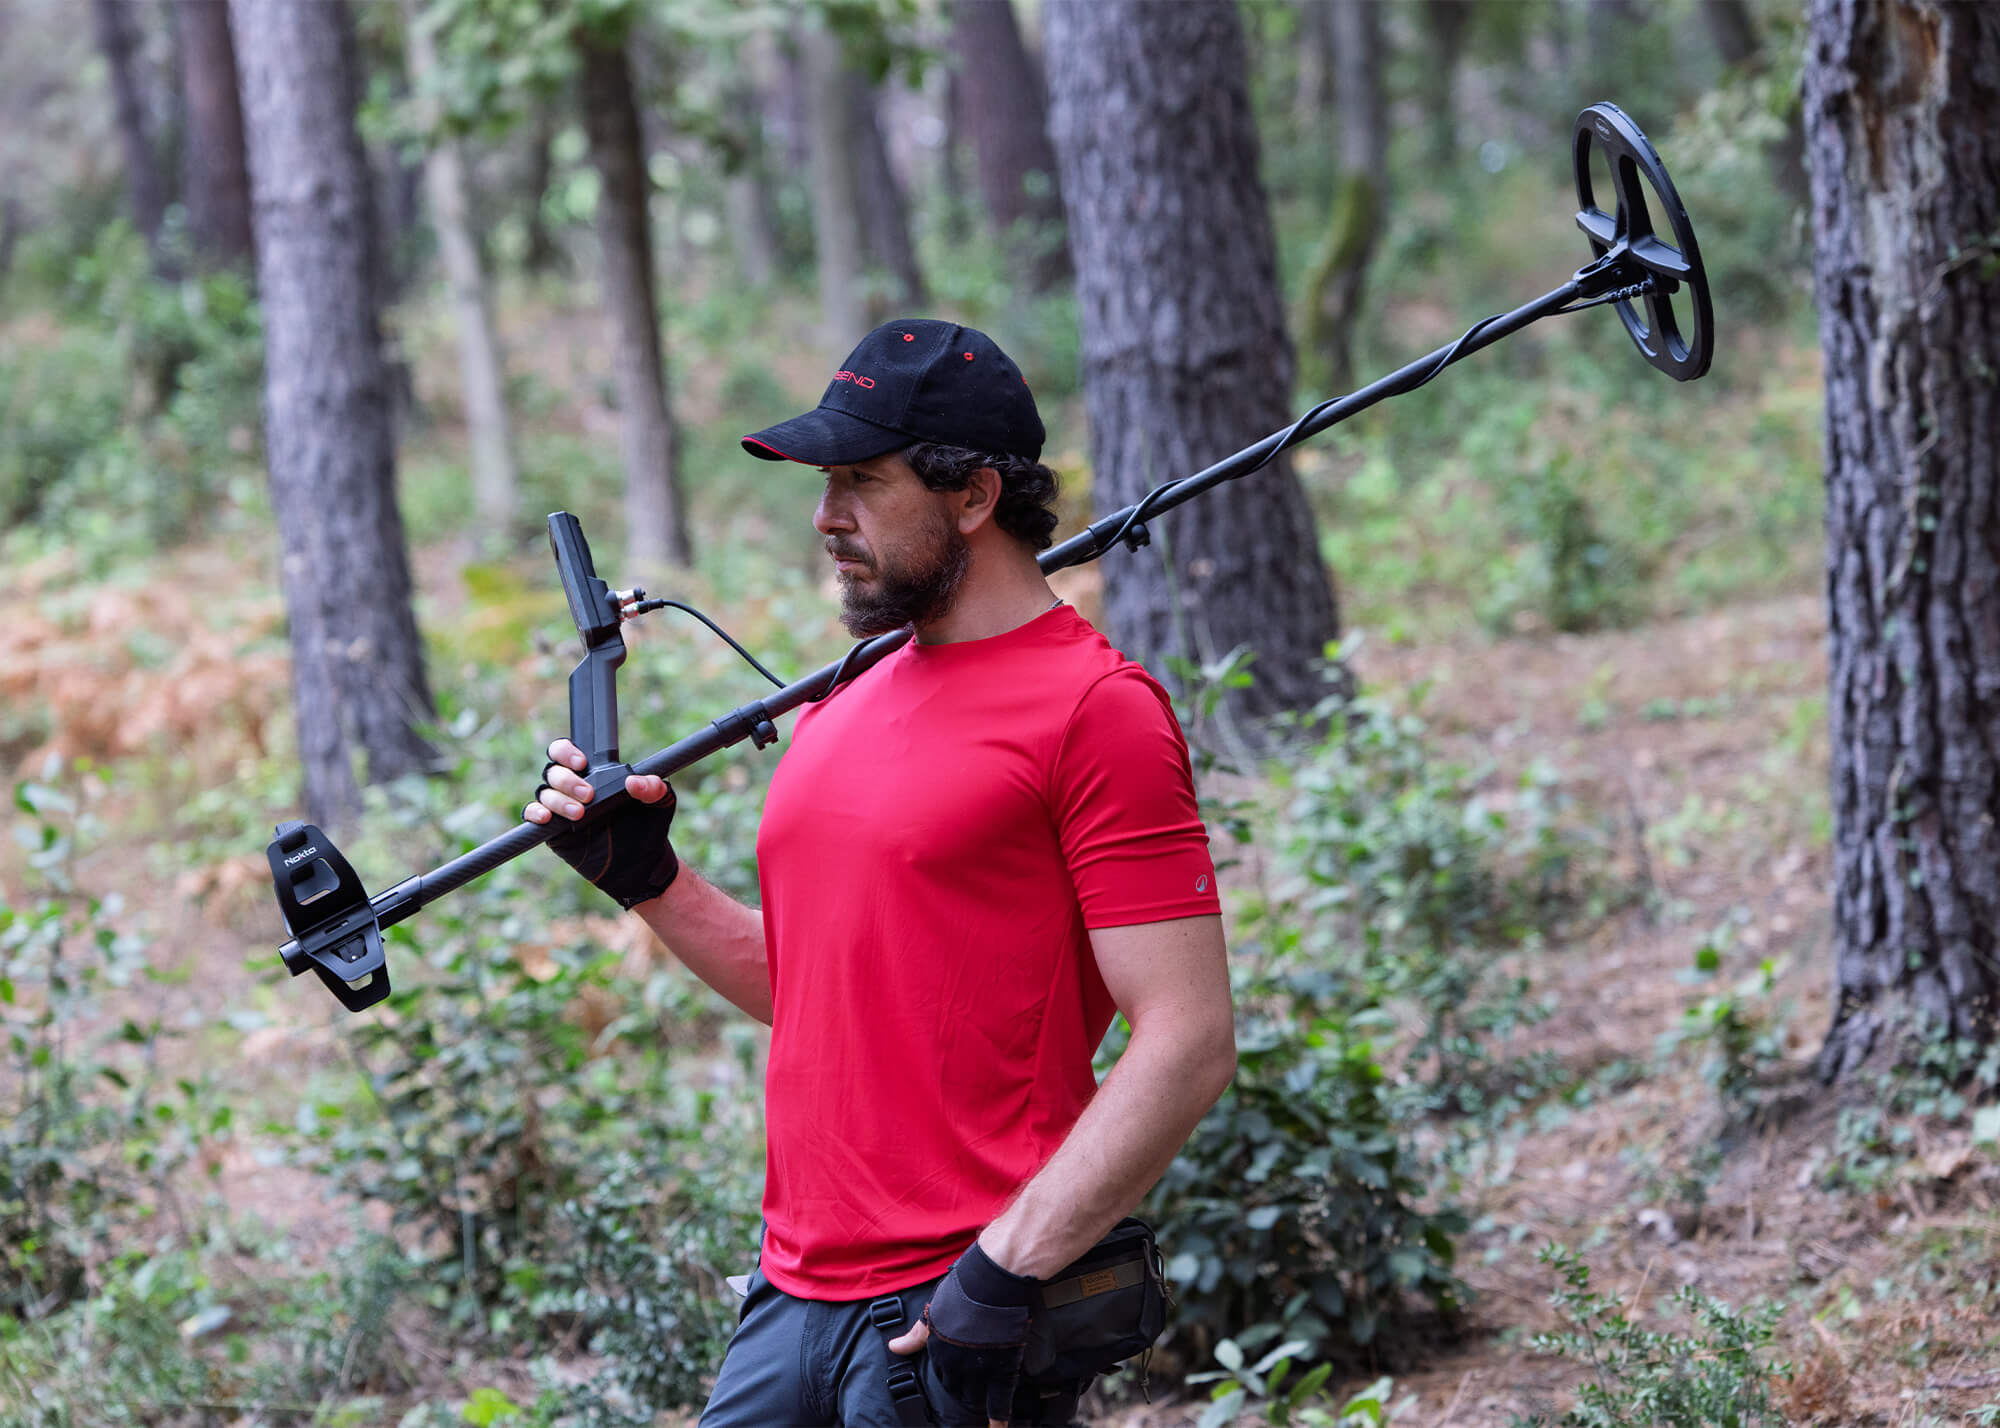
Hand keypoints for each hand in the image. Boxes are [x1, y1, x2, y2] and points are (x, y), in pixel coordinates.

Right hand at [526, 738, 679, 908]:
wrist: (643, 864)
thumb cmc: (649, 826)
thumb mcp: (659, 803)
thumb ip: (653, 787)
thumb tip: (634, 782)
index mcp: (593, 773)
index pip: (565, 752)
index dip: (566, 752)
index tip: (582, 763)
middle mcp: (572, 787)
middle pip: (553, 772)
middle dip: (567, 780)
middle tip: (588, 795)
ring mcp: (561, 808)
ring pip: (544, 793)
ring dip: (558, 800)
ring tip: (579, 814)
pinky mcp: (554, 831)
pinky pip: (534, 816)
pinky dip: (535, 814)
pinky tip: (547, 818)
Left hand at [889, 1241, 1035, 1427]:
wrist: (993, 1279)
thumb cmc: (964, 1287)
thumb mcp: (934, 1309)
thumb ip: (916, 1334)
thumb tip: (894, 1347)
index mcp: (937, 1350)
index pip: (941, 1375)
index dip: (950, 1376)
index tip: (956, 1379)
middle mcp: (955, 1365)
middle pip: (956, 1390)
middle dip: (963, 1391)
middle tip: (970, 1394)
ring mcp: (979, 1370)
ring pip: (975, 1399)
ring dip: (977, 1404)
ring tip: (981, 1412)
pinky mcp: (1003, 1370)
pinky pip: (999, 1404)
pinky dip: (998, 1420)